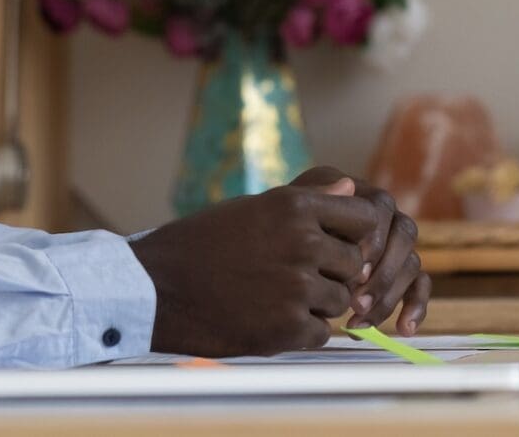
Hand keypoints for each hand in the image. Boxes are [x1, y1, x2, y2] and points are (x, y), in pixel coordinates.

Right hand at [130, 172, 389, 355]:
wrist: (154, 289)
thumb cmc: (200, 244)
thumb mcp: (253, 208)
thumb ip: (307, 199)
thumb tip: (350, 185)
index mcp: (294, 206)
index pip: (364, 218)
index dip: (352, 236)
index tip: (332, 246)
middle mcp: (302, 243)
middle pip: (354, 264)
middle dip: (332, 273)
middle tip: (293, 277)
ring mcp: (296, 288)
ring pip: (340, 301)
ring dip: (317, 305)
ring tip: (275, 298)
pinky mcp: (286, 329)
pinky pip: (321, 333)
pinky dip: (302, 332)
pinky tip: (269, 319)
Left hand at [289, 165, 429, 333]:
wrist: (266, 256)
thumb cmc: (276, 235)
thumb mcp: (289, 213)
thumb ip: (314, 201)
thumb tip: (347, 185)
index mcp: (356, 194)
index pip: (380, 209)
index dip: (373, 240)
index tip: (355, 271)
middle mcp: (381, 214)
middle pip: (404, 235)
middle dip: (383, 273)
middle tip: (357, 303)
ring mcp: (392, 242)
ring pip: (411, 263)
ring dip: (389, 296)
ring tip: (357, 324)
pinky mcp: (399, 269)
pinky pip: (418, 284)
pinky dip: (415, 306)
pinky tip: (403, 329)